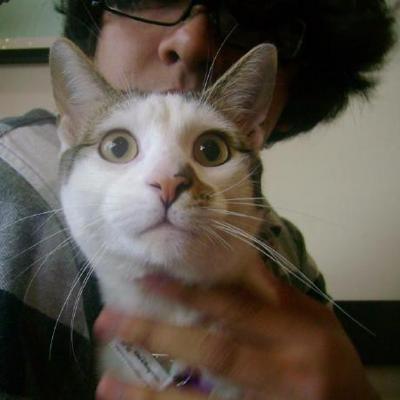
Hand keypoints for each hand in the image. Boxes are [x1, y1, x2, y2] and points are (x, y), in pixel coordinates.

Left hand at [94, 262, 378, 399]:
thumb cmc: (334, 361)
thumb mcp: (315, 320)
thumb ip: (274, 294)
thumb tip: (234, 262)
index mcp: (299, 335)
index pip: (235, 308)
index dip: (189, 293)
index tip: (149, 279)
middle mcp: (283, 373)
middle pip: (212, 352)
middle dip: (157, 335)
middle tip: (110, 322)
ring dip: (150, 397)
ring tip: (107, 387)